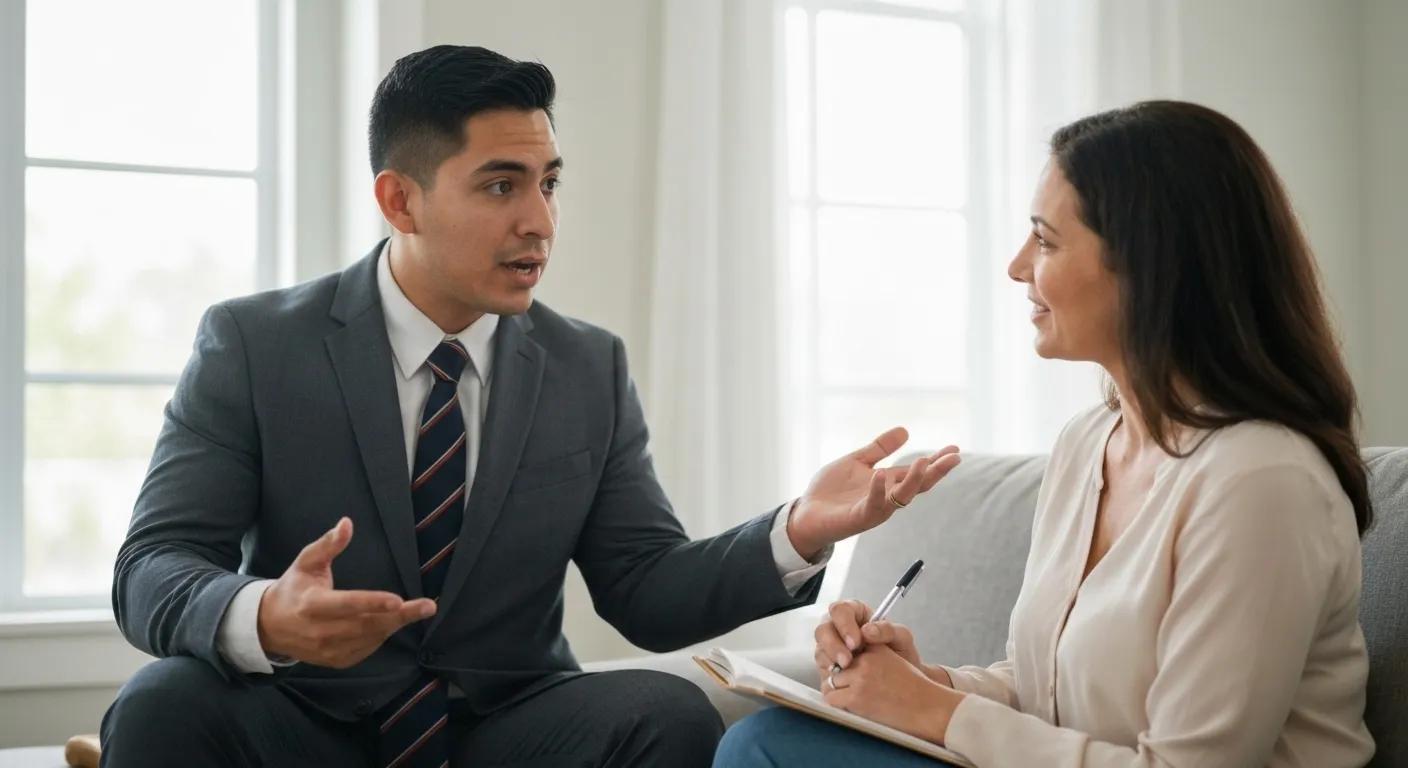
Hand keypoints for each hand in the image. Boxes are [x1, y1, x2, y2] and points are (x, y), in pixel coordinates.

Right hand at [257, 517, 436, 668]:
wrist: (270, 626)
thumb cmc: (294, 588)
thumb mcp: (306, 562)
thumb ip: (328, 544)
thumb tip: (347, 523)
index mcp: (311, 605)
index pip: (346, 604)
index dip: (372, 602)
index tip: (398, 600)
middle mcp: (319, 631)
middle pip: (365, 624)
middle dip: (400, 616)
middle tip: (428, 606)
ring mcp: (327, 650)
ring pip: (369, 638)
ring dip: (395, 624)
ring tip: (419, 610)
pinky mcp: (335, 661)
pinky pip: (366, 649)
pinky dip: (382, 635)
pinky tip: (393, 621)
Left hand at [788, 428, 959, 559]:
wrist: (805, 514)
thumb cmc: (830, 491)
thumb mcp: (856, 462)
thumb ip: (879, 448)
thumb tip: (905, 430)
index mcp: (887, 483)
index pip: (917, 471)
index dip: (936, 460)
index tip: (954, 448)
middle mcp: (886, 497)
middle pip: (918, 486)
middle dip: (936, 472)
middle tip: (954, 458)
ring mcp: (874, 508)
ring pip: (901, 497)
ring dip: (913, 480)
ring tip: (923, 462)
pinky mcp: (858, 517)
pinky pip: (873, 506)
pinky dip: (877, 491)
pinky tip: (880, 475)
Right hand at [814, 600, 922, 675]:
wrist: (903, 682)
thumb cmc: (901, 655)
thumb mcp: (902, 638)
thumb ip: (887, 629)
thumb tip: (867, 630)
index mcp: (855, 615)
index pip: (840, 610)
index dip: (844, 624)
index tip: (856, 642)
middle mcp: (839, 629)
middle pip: (823, 629)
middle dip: (833, 645)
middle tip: (848, 660)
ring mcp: (832, 649)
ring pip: (820, 650)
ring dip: (831, 660)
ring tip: (847, 670)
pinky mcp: (829, 668)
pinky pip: (822, 669)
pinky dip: (830, 674)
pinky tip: (843, 680)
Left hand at [823, 644, 964, 745]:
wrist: (926, 708)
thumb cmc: (911, 688)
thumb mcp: (892, 661)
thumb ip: (869, 656)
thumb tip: (840, 662)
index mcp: (875, 648)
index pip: (846, 649)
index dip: (845, 662)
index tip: (849, 672)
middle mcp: (866, 660)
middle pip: (836, 665)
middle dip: (840, 678)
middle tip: (850, 688)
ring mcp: (860, 678)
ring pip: (831, 681)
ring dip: (838, 691)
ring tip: (853, 698)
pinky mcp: (856, 697)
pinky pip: (832, 698)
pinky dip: (838, 703)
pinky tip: (851, 706)